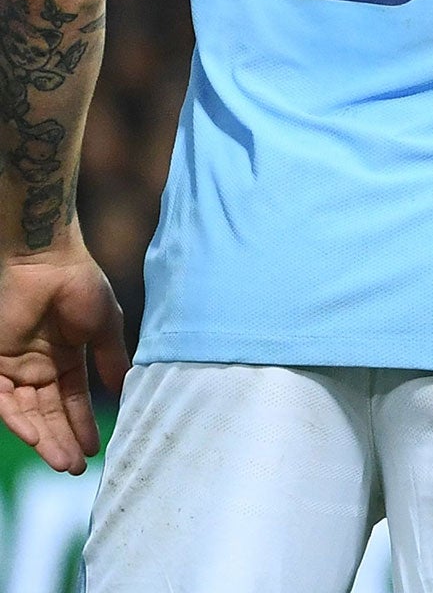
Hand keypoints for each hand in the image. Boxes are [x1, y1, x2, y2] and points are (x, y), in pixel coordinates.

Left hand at [0, 243, 129, 472]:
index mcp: (65, 359)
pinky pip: (2, 401)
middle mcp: (38, 369)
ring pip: (27, 414)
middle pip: (48, 414)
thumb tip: (124, 388)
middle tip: (74, 468)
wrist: (49, 260)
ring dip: (42, 439)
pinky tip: (34, 438)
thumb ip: (110, 359)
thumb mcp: (106, 326)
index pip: (72, 401)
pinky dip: (16, 421)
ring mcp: (15, 368)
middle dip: (61, 441)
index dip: (81, 425)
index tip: (94, 450)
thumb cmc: (81, 284)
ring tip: (60, 462)